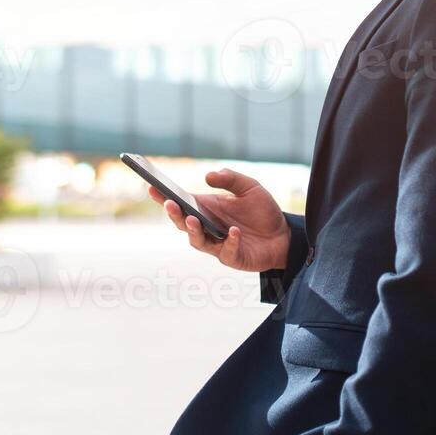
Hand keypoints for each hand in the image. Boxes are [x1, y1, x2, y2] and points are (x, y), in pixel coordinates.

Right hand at [150, 168, 289, 273]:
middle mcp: (207, 227)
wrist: (284, 234)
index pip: (181, 202)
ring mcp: (217, 245)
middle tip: (170, 203)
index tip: (151, 187)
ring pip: (197, 241)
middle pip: (182, 223)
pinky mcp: (232, 258)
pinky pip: (226, 251)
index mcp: (207, 209)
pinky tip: (234, 231)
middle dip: (174, 214)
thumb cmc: (262, 211)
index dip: (164, 196)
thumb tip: (207, 176)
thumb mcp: (250, 187)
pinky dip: (229, 241)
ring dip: (193, 231)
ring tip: (193, 219)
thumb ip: (230, 179)